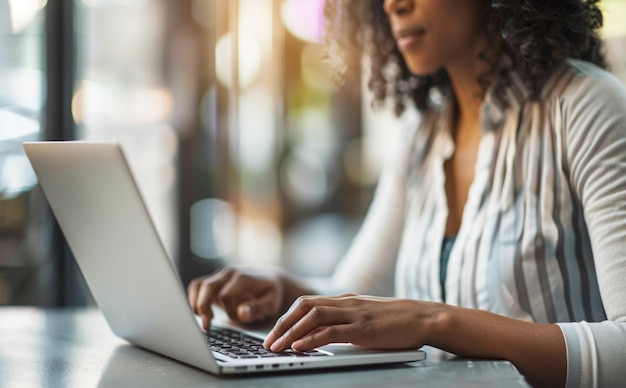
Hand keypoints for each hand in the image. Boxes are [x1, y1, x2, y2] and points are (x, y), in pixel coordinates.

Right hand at [187, 267, 284, 328]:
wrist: (271, 280)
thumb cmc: (271, 293)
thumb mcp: (271, 303)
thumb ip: (257, 308)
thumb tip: (241, 313)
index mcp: (242, 278)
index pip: (226, 295)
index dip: (229, 311)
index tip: (238, 319)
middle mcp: (228, 274)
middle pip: (207, 286)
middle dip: (203, 306)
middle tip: (206, 326)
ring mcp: (220, 276)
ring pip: (198, 285)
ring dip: (196, 303)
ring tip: (204, 320)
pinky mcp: (214, 281)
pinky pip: (197, 286)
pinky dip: (195, 300)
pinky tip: (203, 313)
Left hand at [263, 294, 438, 351]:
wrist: (423, 317)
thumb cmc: (396, 320)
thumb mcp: (365, 317)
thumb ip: (345, 321)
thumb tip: (324, 334)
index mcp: (344, 300)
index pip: (306, 303)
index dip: (286, 318)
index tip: (274, 333)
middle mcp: (345, 303)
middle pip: (303, 306)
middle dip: (281, 324)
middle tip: (267, 342)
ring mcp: (353, 314)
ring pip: (312, 316)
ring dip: (291, 332)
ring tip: (277, 347)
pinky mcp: (363, 328)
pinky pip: (331, 331)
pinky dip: (311, 338)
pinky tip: (300, 347)